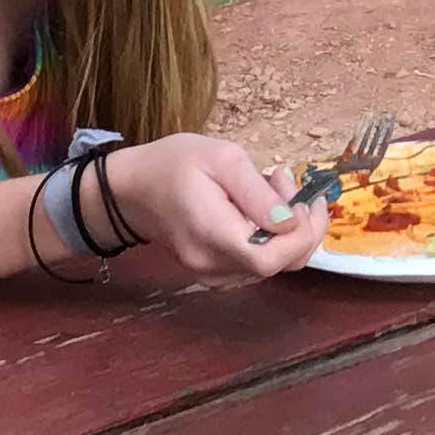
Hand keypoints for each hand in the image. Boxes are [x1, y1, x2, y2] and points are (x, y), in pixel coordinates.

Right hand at [89, 135, 326, 278]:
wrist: (133, 191)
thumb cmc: (173, 166)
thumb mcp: (219, 159)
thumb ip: (257, 193)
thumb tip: (290, 220)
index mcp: (213, 236)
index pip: (271, 258)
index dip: (300, 231)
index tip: (296, 192)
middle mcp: (214, 266)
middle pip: (282, 264)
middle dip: (302, 224)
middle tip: (286, 181)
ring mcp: (215, 275)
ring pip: (277, 265)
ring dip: (289, 229)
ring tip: (270, 187)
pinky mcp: (218, 274)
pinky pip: (260, 263)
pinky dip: (274, 239)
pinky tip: (261, 209)